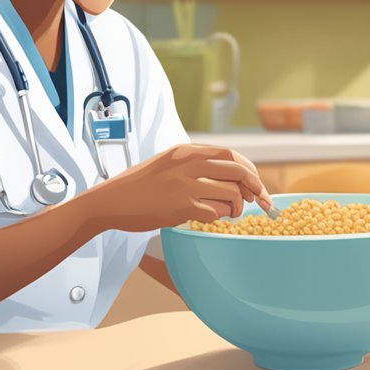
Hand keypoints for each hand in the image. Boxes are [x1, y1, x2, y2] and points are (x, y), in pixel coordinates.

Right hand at [82, 144, 268, 231]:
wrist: (111, 200)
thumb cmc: (139, 185)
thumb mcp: (168, 163)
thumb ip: (194, 164)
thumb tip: (227, 176)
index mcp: (187, 151)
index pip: (232, 155)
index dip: (249, 170)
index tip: (256, 183)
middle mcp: (189, 164)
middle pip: (238, 171)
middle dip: (255, 188)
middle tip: (257, 200)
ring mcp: (186, 185)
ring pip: (232, 193)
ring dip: (237, 206)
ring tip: (230, 213)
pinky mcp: (182, 206)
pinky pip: (215, 213)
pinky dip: (219, 217)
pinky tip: (211, 218)